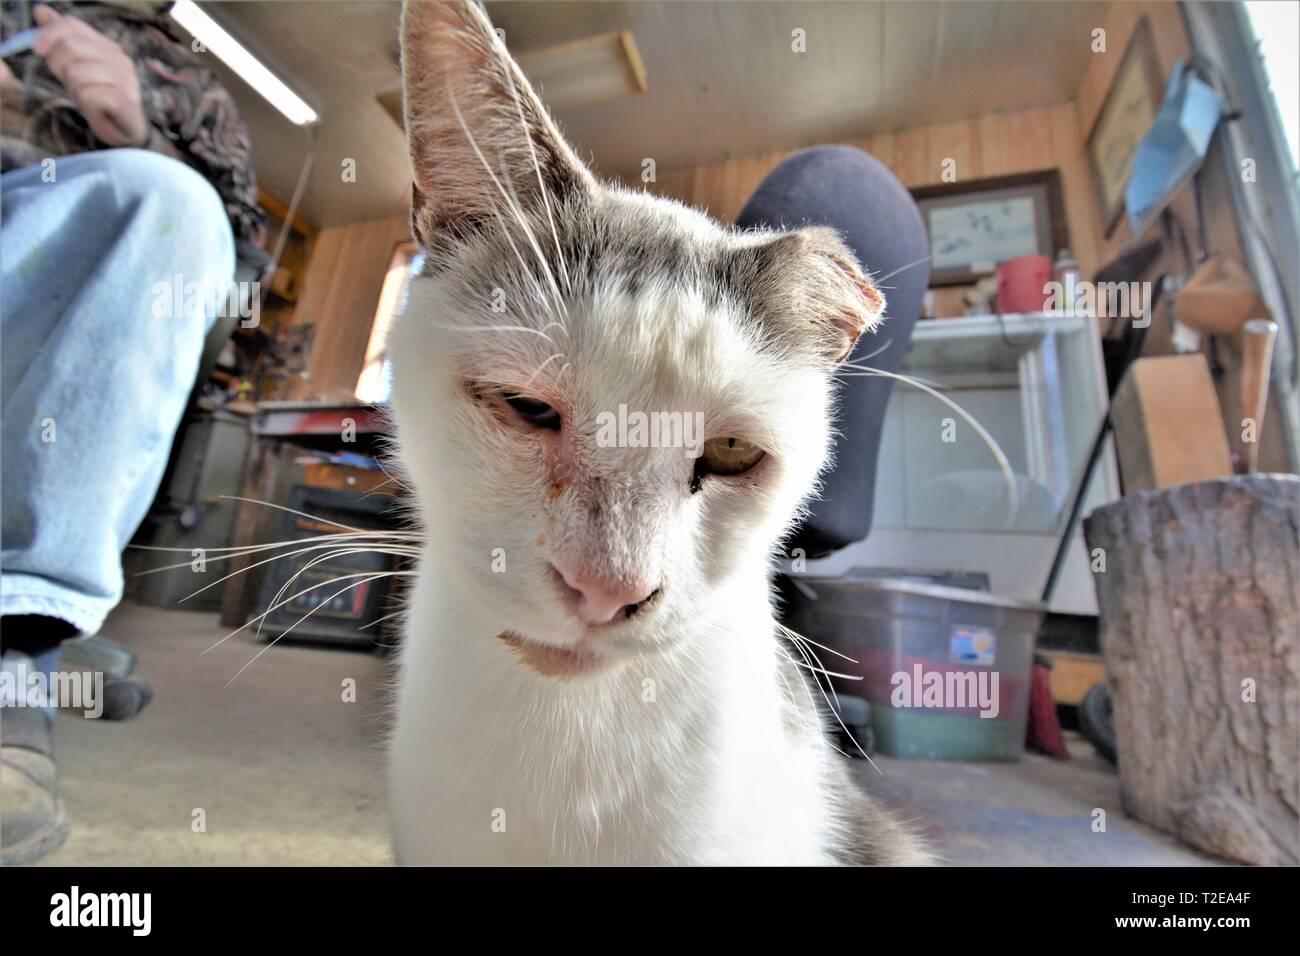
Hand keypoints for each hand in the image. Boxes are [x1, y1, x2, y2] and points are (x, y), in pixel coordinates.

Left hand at [31, 3, 147, 146]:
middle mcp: (120, 59)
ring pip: (76, 73)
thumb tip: (40, 10)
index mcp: (107, 46)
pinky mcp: (127, 100)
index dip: (49, 34)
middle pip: (70, 46)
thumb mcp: (75, 66)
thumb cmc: (98, 98)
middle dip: (58, 66)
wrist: (126, 132)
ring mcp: (126, 79)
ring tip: (85, 98)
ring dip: (74, 89)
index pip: (72, 25)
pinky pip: (89, 95)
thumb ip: (60, 39)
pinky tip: (96, 111)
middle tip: (68, 83)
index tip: (38, 50)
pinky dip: (86, 105)